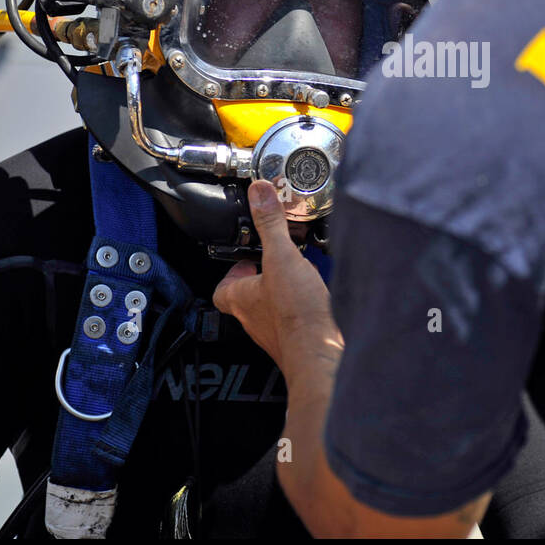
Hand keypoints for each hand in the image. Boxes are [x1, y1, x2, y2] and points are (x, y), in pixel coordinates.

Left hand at [212, 180, 340, 371]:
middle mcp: (254, 318)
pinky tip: (318, 295)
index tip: (245, 256)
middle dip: (262, 276)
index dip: (232, 271)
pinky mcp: (300, 337)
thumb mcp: (281, 257)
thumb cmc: (296, 315)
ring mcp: (277, 331)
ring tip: (299, 273)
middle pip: (248, 295)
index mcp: (240, 298)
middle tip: (276, 259)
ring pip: (273, 307)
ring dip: (283, 290)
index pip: (222, 287)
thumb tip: (259, 192)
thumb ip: (270, 224)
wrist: (322, 353)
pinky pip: (296, 317)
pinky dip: (303, 304)